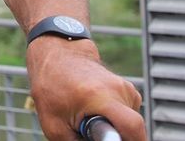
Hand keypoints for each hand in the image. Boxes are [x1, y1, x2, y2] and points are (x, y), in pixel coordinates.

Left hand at [26, 37, 144, 140]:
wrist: (57, 53)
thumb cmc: (50, 86)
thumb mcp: (54, 123)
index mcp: (101, 96)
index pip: (133, 127)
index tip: (113, 139)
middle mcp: (119, 89)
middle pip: (134, 127)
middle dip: (119, 135)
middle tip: (95, 131)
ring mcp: (125, 86)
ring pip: (130, 120)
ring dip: (116, 126)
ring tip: (91, 117)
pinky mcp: (128, 87)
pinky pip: (128, 112)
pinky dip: (116, 117)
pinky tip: (97, 110)